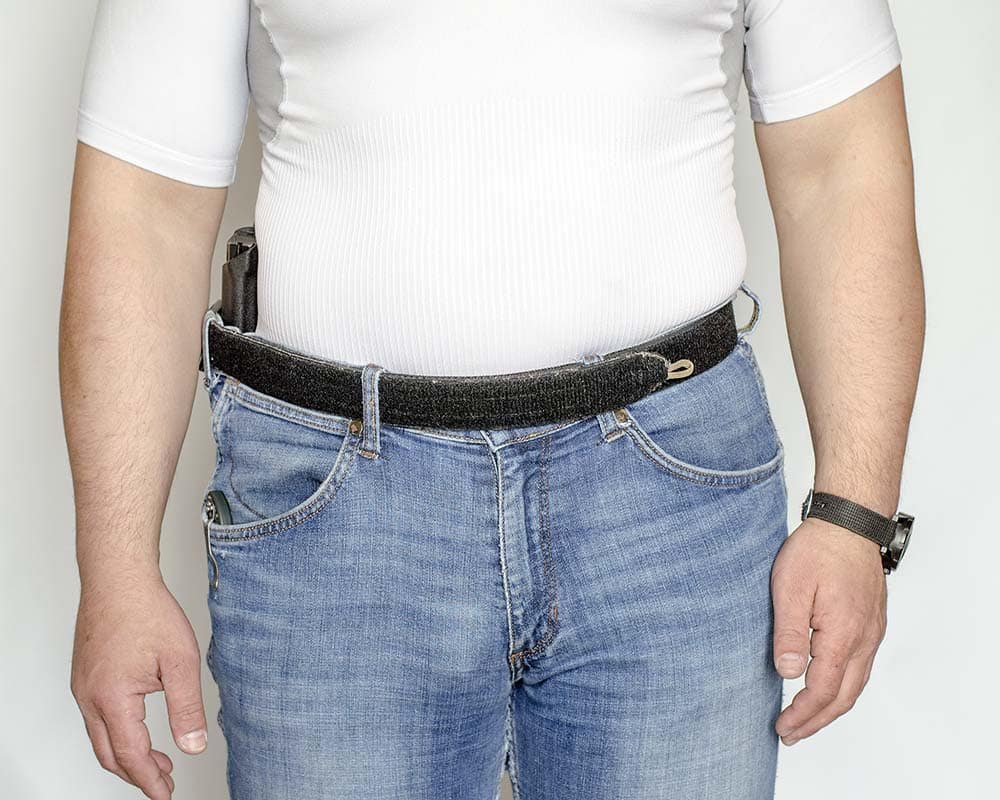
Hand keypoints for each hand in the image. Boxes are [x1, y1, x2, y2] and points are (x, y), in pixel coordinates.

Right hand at [71, 567, 207, 797]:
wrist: (118, 578)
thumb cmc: (147, 610)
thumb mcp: (180, 661)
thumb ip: (187, 708)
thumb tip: (193, 746)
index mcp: (112, 699)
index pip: (131, 756)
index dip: (150, 780)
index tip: (166, 795)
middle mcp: (89, 698)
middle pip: (110, 754)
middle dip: (137, 774)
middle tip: (164, 783)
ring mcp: (83, 687)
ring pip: (100, 736)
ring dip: (127, 753)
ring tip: (157, 759)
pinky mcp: (85, 675)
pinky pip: (97, 717)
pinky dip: (118, 732)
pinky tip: (139, 726)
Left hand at [770, 517, 887, 744]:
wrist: (849, 523)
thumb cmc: (818, 550)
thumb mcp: (790, 589)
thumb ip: (790, 633)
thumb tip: (789, 673)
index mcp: (842, 635)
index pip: (822, 690)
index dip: (802, 713)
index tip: (782, 727)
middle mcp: (864, 639)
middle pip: (843, 696)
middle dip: (816, 720)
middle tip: (791, 734)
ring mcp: (872, 632)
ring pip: (855, 684)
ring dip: (831, 707)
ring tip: (806, 719)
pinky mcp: (871, 623)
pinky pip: (861, 667)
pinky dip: (843, 687)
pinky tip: (828, 687)